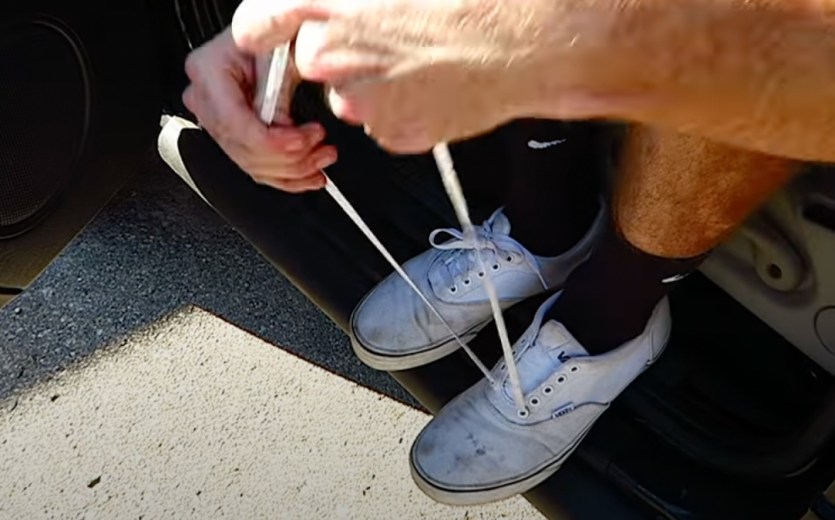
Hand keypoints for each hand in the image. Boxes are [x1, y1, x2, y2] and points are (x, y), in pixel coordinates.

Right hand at [183, 28, 337, 191]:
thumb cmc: (272, 37)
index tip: (304, 141)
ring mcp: (215, 119)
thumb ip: (278, 93)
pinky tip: (309, 175)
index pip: (235, 125)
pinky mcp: (232, 133)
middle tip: (321, 148)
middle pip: (242, 150)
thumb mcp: (278, 55)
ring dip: (293, 170)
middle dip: (289, 158)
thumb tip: (283, 130)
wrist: (269, 35)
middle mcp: (204, 98)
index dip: (272, 143)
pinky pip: (255, 166)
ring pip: (251, 164)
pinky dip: (286, 176)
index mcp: (207, 71)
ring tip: (323, 158)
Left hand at [231, 0, 586, 152]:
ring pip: (348, 97)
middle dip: (340, 57)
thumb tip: (331, 7)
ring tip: (421, 62)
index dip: (269, 31)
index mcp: (323, 5)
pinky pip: (381, 123)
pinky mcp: (389, 135)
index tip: (271, 37)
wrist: (521, 45)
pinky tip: (433, 86)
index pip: (258, 24)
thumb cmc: (468, 4)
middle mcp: (332, 55)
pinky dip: (400, 109)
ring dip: (373, 85)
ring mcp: (360, 102)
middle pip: (312, 63)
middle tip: (387, 43)